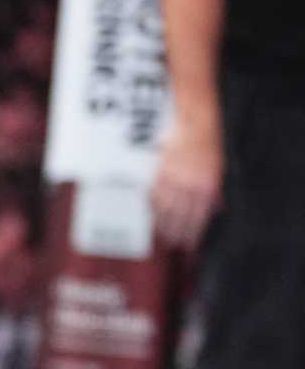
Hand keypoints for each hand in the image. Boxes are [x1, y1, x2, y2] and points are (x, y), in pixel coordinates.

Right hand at [151, 125, 222, 250]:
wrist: (194, 122)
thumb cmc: (207, 145)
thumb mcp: (217, 169)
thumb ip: (215, 191)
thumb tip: (216, 210)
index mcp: (208, 185)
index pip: (199, 217)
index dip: (193, 234)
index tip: (189, 247)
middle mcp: (191, 184)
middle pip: (181, 216)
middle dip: (176, 233)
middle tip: (171, 245)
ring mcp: (174, 178)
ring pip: (165, 208)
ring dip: (162, 224)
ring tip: (160, 235)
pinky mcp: (160, 171)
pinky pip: (155, 195)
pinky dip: (152, 208)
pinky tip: (152, 215)